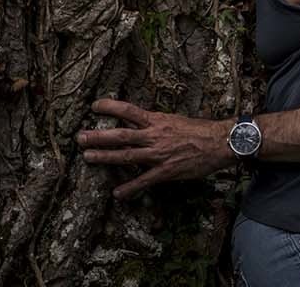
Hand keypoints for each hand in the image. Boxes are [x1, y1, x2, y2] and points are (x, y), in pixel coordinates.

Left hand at [77, 98, 232, 198]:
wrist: (220, 142)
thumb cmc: (200, 130)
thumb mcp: (175, 120)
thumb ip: (156, 123)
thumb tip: (140, 123)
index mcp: (157, 120)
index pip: (129, 110)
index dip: (111, 107)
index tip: (94, 106)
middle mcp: (154, 136)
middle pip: (121, 135)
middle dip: (99, 136)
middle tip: (80, 137)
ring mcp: (158, 154)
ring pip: (127, 155)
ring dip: (105, 157)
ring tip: (88, 157)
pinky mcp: (165, 171)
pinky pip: (144, 181)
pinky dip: (130, 188)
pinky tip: (117, 194)